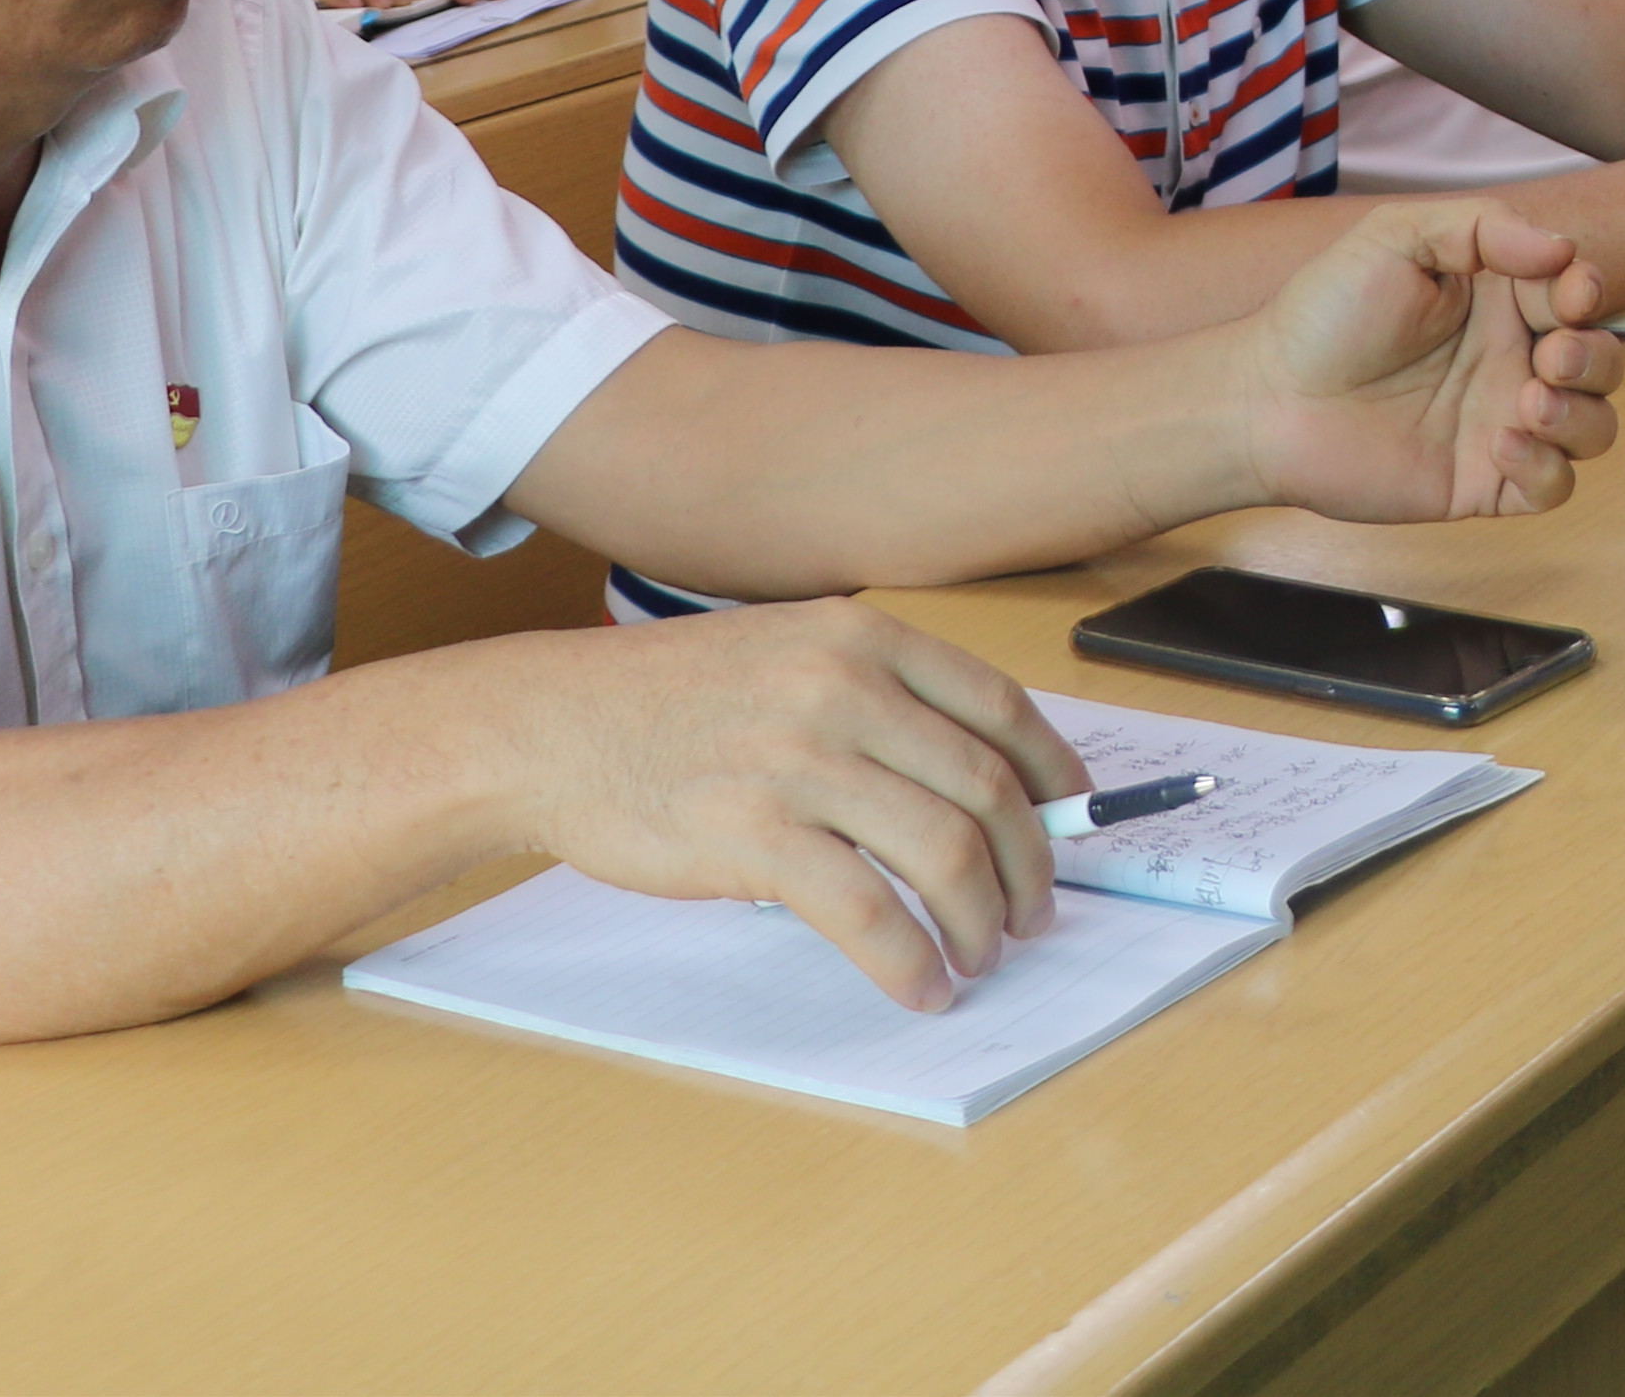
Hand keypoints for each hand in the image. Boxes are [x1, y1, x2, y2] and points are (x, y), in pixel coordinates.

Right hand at [490, 598, 1082, 1012]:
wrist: (550, 727)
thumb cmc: (670, 703)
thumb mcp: (787, 658)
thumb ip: (877, 701)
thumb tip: (977, 783)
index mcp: (863, 639)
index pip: (1001, 707)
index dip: (1054, 773)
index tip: (1074, 818)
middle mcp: (845, 690)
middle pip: (986, 789)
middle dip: (1030, 864)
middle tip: (1034, 913)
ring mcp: (801, 762)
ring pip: (944, 853)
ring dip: (982, 920)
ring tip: (982, 956)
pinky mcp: (756, 836)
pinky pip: (868, 912)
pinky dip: (911, 961)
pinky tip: (921, 986)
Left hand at [1234, 200, 1624, 524]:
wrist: (1270, 402)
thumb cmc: (1325, 313)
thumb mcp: (1397, 235)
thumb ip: (1485, 226)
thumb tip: (1563, 246)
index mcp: (1497, 299)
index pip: (1576, 292)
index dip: (1586, 291)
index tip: (1569, 293)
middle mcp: (1508, 360)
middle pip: (1599, 361)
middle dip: (1594, 357)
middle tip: (1551, 356)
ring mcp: (1501, 422)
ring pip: (1593, 426)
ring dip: (1581, 414)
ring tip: (1528, 403)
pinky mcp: (1485, 481)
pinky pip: (1553, 486)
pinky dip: (1547, 468)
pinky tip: (1503, 446)